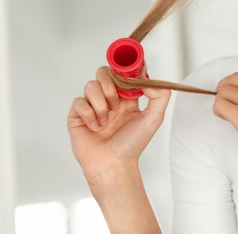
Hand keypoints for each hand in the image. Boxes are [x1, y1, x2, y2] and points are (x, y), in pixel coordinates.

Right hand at [67, 66, 170, 184]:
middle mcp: (109, 100)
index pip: (122, 74)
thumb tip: (147, 79)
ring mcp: (93, 107)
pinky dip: (88, 114)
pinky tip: (96, 127)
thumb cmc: (132, 145)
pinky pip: (78, 102)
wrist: (113, 165)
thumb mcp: (154, 118)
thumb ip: (159, 96)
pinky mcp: (77, 116)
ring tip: (106, 120)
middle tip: (117, 104)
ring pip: (90, 85)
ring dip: (100, 102)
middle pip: (103, 72)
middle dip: (110, 84)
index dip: (124, 71)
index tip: (128, 77)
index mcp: (127, 98)